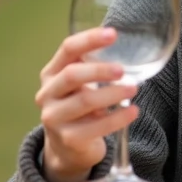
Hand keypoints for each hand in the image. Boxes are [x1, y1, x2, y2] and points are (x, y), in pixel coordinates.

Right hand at [37, 27, 137, 181]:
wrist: (67, 147)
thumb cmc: (78, 106)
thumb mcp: (79, 84)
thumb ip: (91, 66)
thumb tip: (125, 44)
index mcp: (51, 73)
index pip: (67, 49)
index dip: (89, 39)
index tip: (113, 34)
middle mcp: (47, 94)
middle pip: (71, 75)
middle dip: (99, 70)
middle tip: (122, 70)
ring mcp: (54, 118)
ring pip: (84, 101)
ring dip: (112, 94)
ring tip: (134, 89)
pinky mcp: (68, 139)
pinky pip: (96, 127)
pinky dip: (118, 118)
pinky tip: (133, 111)